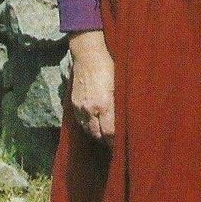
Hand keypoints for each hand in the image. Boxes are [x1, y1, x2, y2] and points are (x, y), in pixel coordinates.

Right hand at [67, 31, 115, 148]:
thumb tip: (127, 120)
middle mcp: (90, 109)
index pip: (109, 132)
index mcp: (104, 104)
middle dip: (106, 141)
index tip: (122, 146)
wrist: (88, 55)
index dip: (115, 142)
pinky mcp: (73, 104)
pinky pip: (80, 122)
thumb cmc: (109, 67)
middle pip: (97, 135)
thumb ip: (120, 105)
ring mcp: (80, 107)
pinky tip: (95, 124)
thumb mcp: (119, 85)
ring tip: (105, 135)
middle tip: (115, 144)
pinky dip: (88, 126)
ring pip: (88, 130)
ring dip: (97, 134)